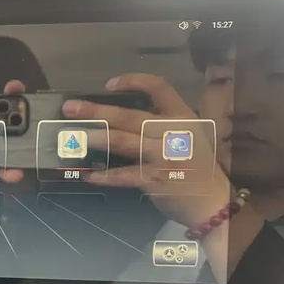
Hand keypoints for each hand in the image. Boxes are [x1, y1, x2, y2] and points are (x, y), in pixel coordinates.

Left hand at [63, 73, 231, 227]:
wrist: (214, 202)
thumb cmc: (197, 166)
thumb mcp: (188, 136)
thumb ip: (161, 125)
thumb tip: (118, 117)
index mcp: (182, 116)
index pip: (159, 87)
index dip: (133, 81)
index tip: (109, 84)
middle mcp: (172, 132)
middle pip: (130, 115)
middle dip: (97, 111)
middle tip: (70, 108)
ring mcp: (163, 155)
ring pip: (123, 141)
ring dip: (96, 137)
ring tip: (74, 136)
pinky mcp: (155, 179)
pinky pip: (124, 175)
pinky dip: (106, 176)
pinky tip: (89, 175)